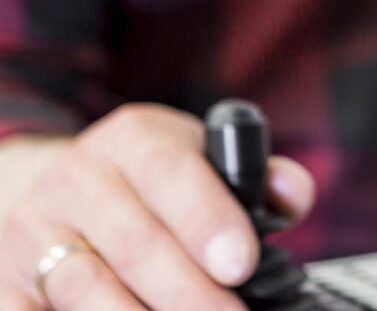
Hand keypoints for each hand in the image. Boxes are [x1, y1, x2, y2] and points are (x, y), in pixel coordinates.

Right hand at [0, 103, 314, 309]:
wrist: (62, 185)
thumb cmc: (156, 181)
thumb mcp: (205, 159)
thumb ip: (260, 176)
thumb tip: (292, 193)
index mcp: (134, 139)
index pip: (171, 174)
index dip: (208, 221)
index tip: (240, 264)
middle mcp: (78, 177)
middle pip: (136, 244)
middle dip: (190, 292)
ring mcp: (36, 228)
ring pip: (86, 286)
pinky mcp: (10, 276)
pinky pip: (33, 310)